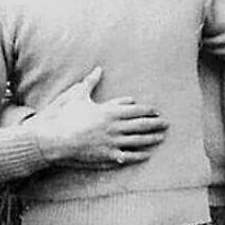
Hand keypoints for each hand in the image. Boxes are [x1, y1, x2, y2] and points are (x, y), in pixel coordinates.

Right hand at [27, 66, 168, 167]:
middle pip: (142, 125)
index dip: (148, 111)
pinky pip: (128, 156)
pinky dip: (139, 156)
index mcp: (111, 112)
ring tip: (161, 138)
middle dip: (156, 124)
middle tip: (167, 124)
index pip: (136, 110)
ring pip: (138, 141)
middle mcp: (116, 127)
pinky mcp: (109, 155)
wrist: (58, 140)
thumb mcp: (79, 97)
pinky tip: (147, 155)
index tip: (157, 111)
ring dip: (151, 139)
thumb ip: (90, 83)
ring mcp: (114, 142)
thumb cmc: (67, 118)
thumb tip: (97, 68)